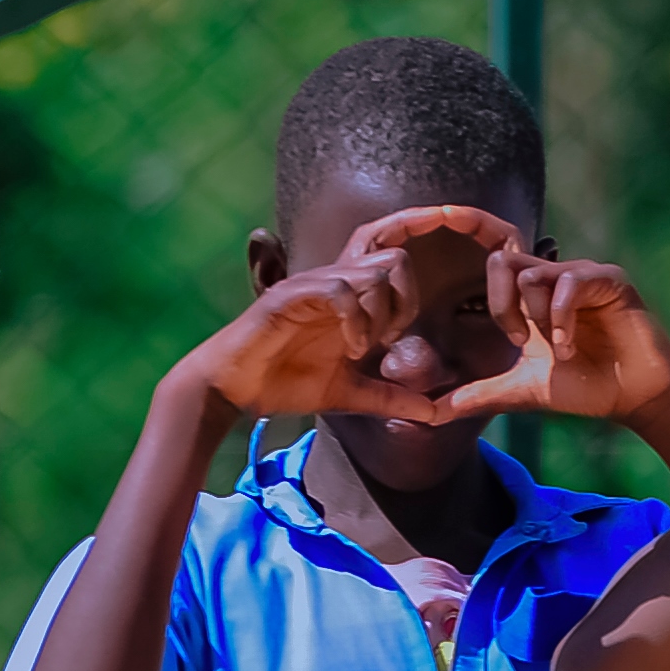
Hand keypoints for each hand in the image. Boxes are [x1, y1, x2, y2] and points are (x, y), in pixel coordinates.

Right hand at [179, 243, 452, 426]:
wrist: (234, 389)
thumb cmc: (285, 383)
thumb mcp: (349, 393)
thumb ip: (390, 398)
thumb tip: (435, 412)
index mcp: (351, 297)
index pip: (393, 258)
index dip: (412, 283)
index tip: (400, 326)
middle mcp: (335, 283)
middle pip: (395, 258)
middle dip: (405, 301)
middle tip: (387, 340)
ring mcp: (313, 286)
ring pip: (372, 273)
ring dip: (378, 316)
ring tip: (361, 350)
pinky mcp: (290, 295)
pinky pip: (338, 290)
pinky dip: (354, 321)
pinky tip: (348, 350)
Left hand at [355, 205, 669, 431]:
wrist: (634, 398)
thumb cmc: (584, 388)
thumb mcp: (522, 391)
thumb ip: (478, 394)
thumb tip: (429, 414)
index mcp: (531, 297)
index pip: (496, 260)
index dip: (481, 267)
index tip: (490, 306)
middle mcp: (554, 278)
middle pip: (503, 260)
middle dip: (502, 305)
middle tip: (519, 339)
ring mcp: (583, 275)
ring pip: (533, 275)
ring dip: (537, 320)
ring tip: (558, 350)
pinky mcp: (609, 280)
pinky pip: (569, 284)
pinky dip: (562, 320)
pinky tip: (570, 347)